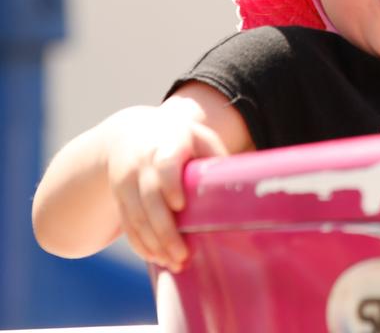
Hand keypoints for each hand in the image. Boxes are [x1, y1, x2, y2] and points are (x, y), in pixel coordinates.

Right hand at [104, 106, 227, 271]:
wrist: (132, 135)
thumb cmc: (180, 140)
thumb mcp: (200, 139)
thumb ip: (216, 158)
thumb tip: (242, 185)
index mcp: (167, 144)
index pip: (164, 165)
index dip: (170, 184)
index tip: (180, 205)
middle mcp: (141, 163)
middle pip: (148, 198)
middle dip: (164, 230)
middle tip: (182, 255)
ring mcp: (125, 182)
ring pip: (135, 217)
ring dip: (153, 243)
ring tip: (174, 263)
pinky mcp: (119, 198)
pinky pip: (126, 224)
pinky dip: (140, 243)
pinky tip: (156, 257)